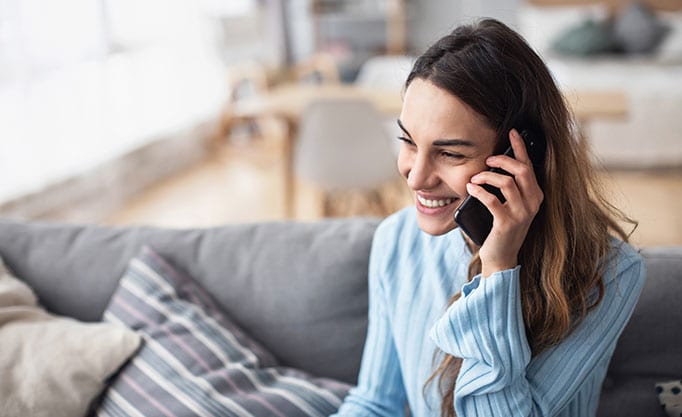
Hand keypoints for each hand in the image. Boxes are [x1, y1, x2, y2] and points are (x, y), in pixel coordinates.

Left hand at [465, 129, 543, 277]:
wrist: (501, 257)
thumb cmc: (501, 227)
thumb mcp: (509, 205)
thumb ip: (508, 187)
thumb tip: (492, 164)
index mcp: (535, 195)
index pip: (529, 166)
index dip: (520, 147)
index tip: (512, 132)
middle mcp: (533, 203)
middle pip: (520, 170)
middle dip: (502, 160)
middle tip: (487, 160)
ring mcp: (522, 213)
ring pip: (506, 182)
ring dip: (487, 176)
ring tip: (475, 178)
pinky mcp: (507, 223)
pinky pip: (493, 200)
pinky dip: (479, 191)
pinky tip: (470, 188)